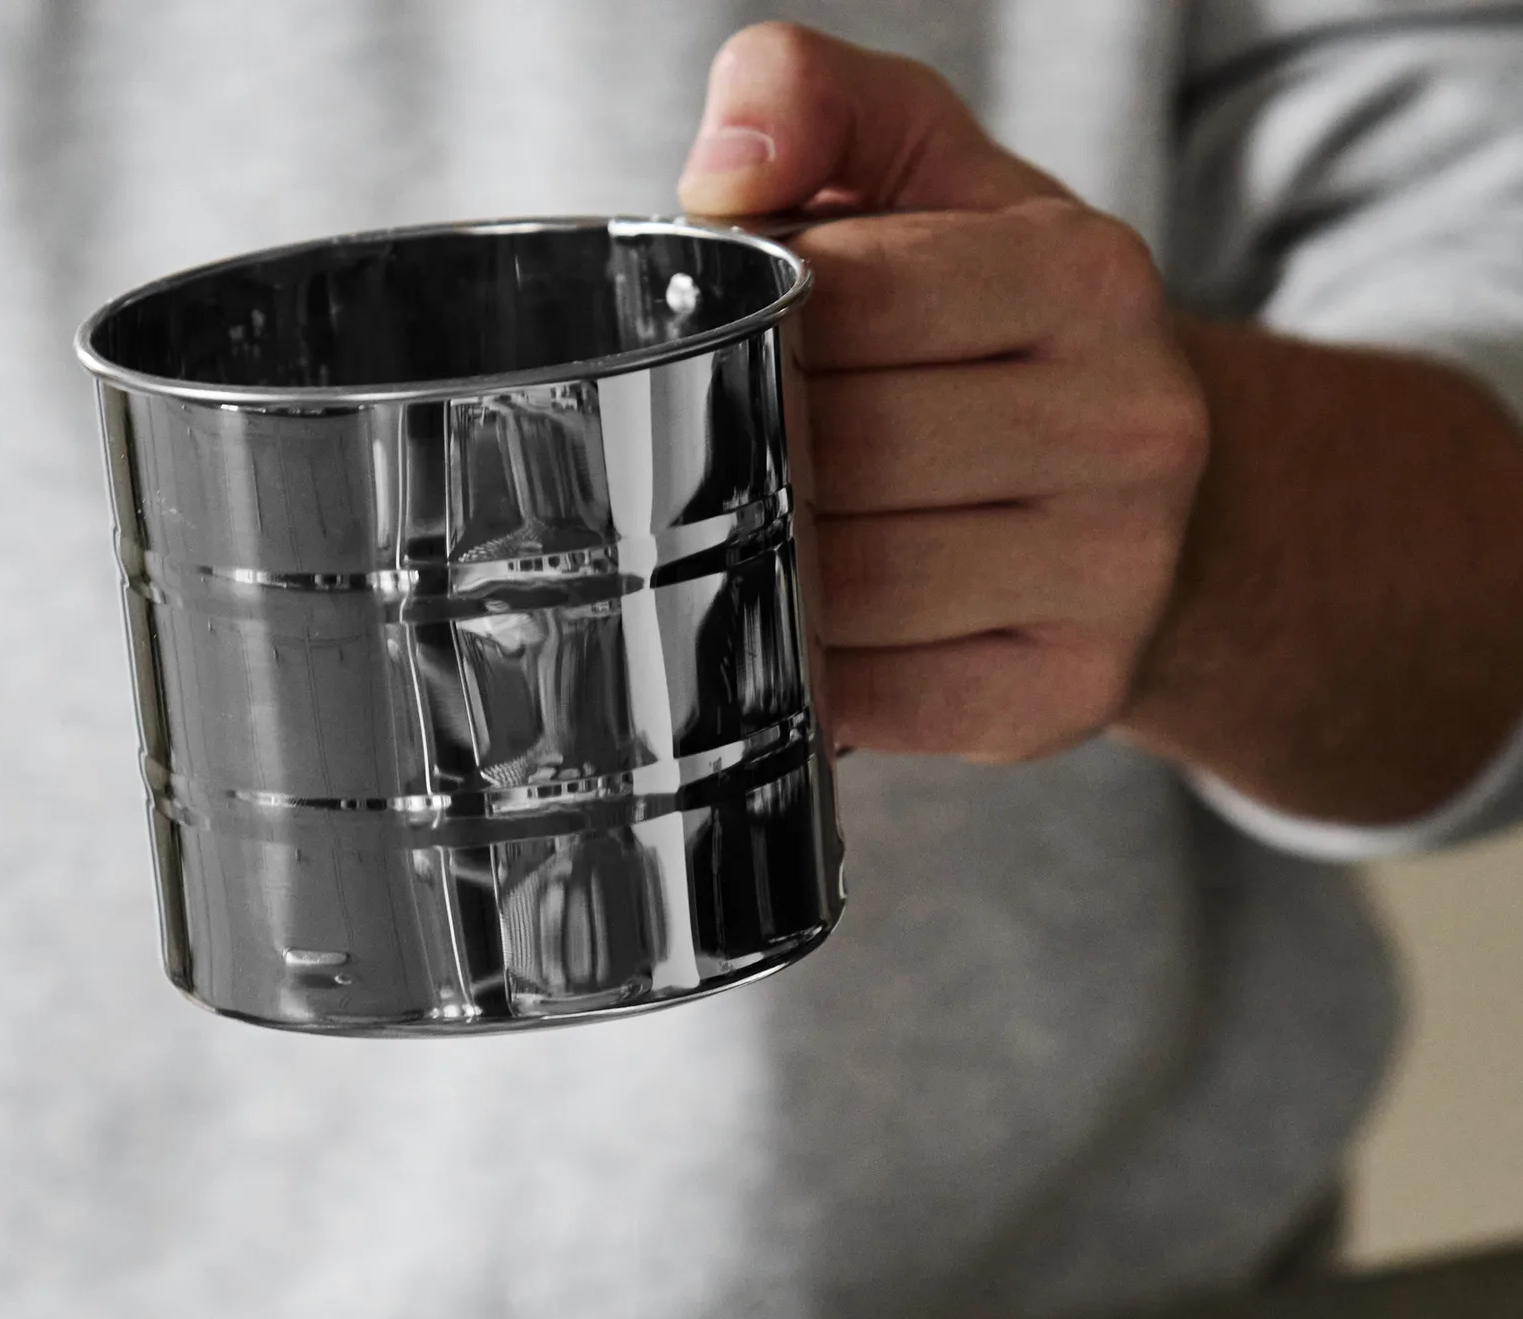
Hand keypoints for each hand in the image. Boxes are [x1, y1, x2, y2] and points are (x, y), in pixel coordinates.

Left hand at [678, 24, 1207, 763]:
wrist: (1133, 493)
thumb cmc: (987, 329)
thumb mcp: (925, 176)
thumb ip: (818, 104)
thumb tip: (724, 168)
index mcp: (1086, 278)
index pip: (849, 305)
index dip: (751, 333)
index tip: (723, 351)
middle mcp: (1130, 424)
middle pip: (844, 459)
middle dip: (750, 462)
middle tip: (703, 464)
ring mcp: (1116, 571)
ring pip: (855, 587)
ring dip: (767, 575)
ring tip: (737, 549)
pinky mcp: (1072, 690)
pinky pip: (886, 697)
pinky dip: (811, 678)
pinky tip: (793, 639)